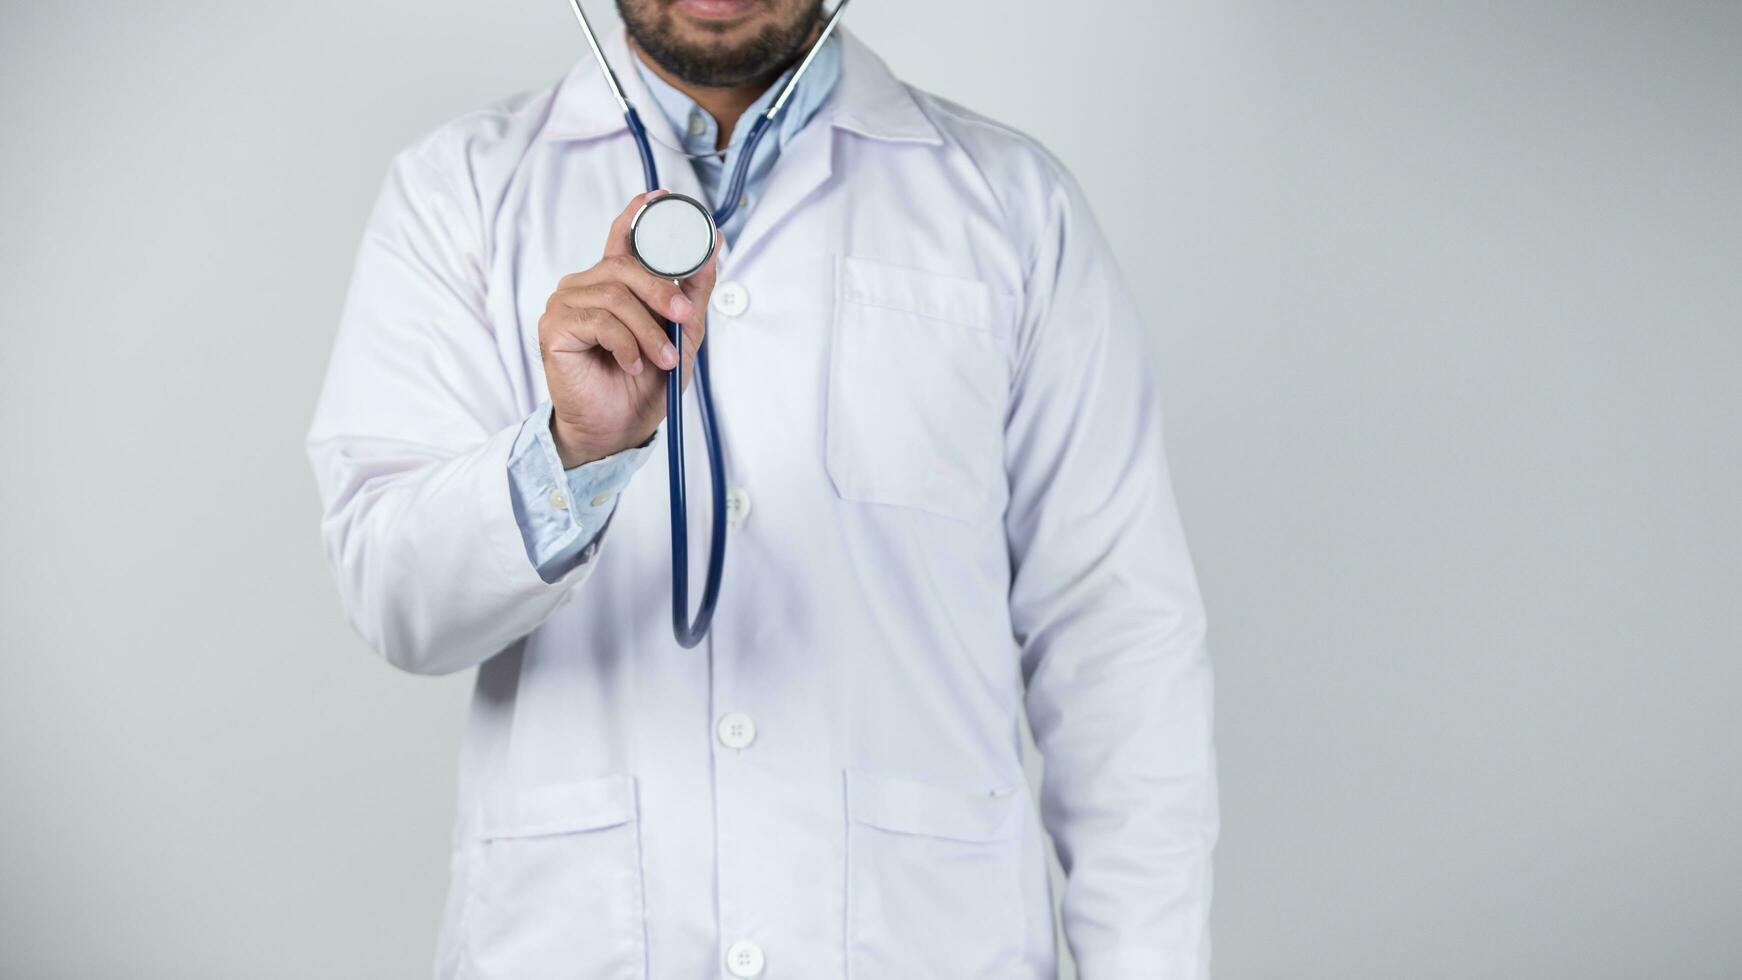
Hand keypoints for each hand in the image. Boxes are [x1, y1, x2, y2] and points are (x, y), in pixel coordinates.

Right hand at [538, 190, 721, 466]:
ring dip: (648, 330)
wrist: (619, 428)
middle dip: (663, 289)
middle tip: (684, 317)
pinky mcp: (554, 326)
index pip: (623, 235)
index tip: (663, 197)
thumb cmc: (645, 384)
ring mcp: (566, 303)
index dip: (640, 212)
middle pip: (626, 264)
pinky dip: (626, 344)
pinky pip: (599, 321)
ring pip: (616, 296)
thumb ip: (695, 290)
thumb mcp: (683, 333)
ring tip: (662, 358)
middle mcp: (586, 285)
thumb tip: (714, 243)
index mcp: (614, 282)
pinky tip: (632, 364)